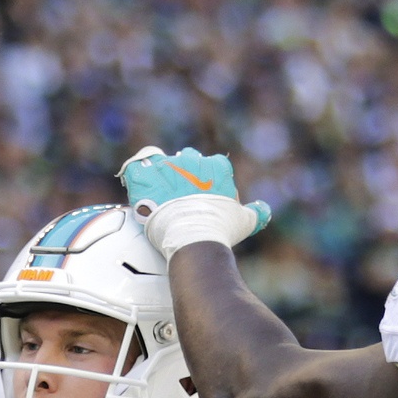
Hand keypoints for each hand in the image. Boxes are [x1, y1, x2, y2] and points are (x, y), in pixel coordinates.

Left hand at [118, 146, 271, 259]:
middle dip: (184, 173)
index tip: (204, 196)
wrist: (195, 238)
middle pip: (186, 159)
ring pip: (160, 161)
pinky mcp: (146, 177)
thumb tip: (263, 210)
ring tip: (155, 194)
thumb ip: (256, 212)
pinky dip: (134, 176)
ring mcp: (168, 167)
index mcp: (217, 167)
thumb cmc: (221, 230)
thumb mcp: (244, 222)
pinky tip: (136, 188)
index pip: (212, 164)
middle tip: (179, 196)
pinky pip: (134, 168)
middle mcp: (192, 161)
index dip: (208, 179)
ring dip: (158, 175)